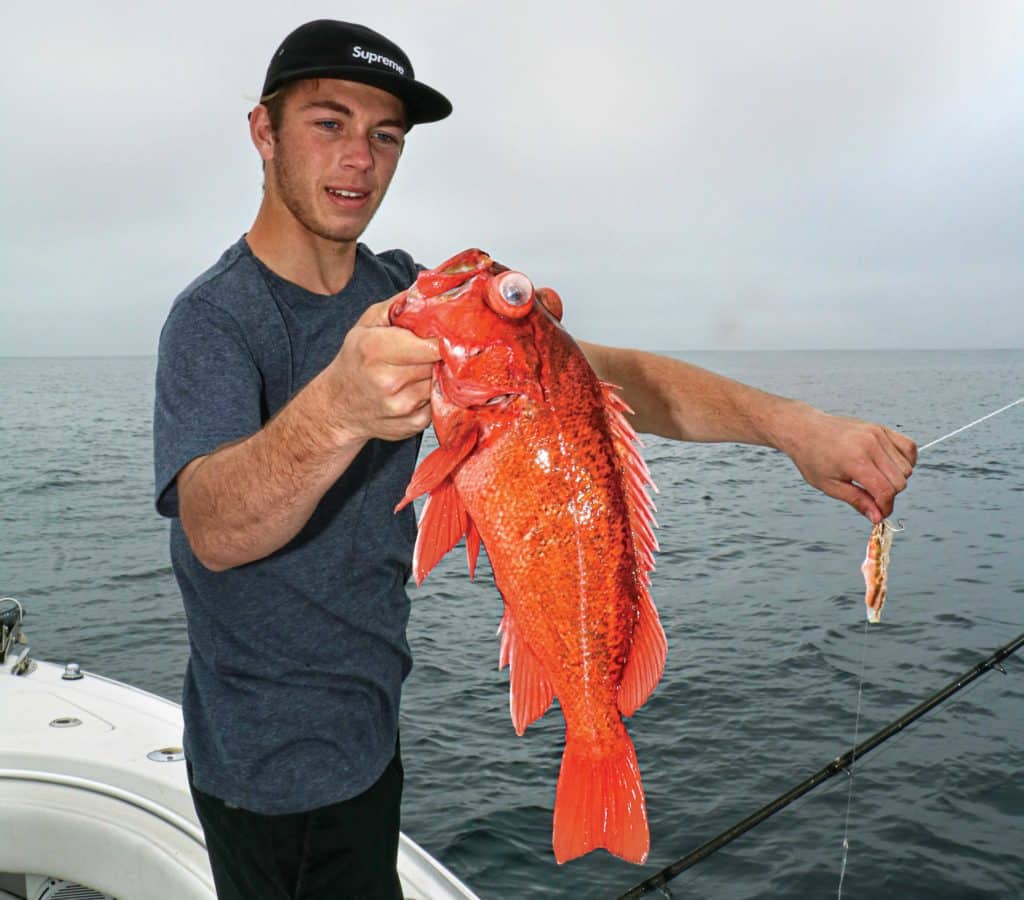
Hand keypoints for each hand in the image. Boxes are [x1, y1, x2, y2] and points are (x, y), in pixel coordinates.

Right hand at [324, 296, 440, 441]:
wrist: (338, 407)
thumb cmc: (354, 362)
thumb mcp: (367, 324)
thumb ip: (399, 306)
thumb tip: (432, 292)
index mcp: (376, 350)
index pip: (432, 343)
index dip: (445, 336)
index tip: (449, 332)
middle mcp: (389, 380)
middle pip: (439, 362)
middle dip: (442, 354)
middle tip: (436, 348)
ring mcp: (402, 406)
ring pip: (442, 381)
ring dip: (438, 373)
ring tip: (422, 367)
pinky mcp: (414, 424)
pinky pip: (440, 402)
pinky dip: (434, 393)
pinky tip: (418, 387)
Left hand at [777, 406, 917, 522]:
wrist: (805, 430)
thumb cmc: (812, 458)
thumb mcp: (829, 485)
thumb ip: (857, 501)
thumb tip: (878, 517)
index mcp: (856, 461)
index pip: (886, 491)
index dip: (885, 507)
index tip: (879, 513)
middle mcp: (871, 445)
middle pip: (900, 481)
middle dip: (890, 494)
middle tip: (872, 495)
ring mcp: (878, 434)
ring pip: (907, 467)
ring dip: (897, 479)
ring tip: (876, 479)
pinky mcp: (881, 428)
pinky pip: (909, 447)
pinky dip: (906, 460)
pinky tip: (889, 466)